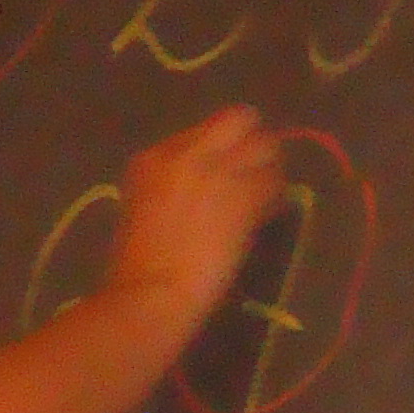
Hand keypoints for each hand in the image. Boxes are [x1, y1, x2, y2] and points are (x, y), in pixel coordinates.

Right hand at [104, 106, 287, 324]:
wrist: (152, 292)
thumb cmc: (138, 267)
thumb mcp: (142, 210)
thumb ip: (170, 188)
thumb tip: (204, 192)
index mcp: (153, 158)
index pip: (201, 132)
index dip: (219, 154)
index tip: (224, 178)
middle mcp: (187, 153)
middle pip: (238, 120)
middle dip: (251, 142)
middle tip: (255, 171)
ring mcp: (218, 170)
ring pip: (265, 146)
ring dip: (269, 168)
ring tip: (265, 194)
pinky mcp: (244, 194)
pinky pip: (274, 181)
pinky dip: (275, 197)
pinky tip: (268, 216)